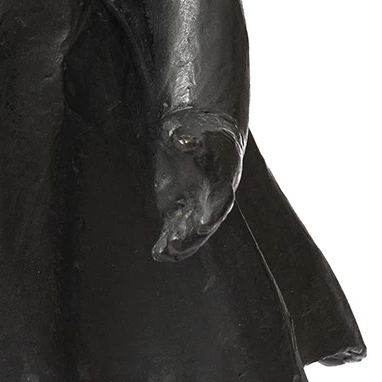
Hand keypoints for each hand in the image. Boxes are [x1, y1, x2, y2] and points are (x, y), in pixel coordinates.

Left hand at [152, 112, 243, 261]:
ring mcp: (198, 206)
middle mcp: (213, 196)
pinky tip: (158, 253)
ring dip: (181, 244)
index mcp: (223, 176)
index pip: (222, 198)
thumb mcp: (191, 128)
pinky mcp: (181, 210)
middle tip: (176, 246)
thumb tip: (183, 140)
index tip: (203, 227)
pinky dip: (169, 242)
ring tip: (164, 252)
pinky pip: (178, 230)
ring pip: (193, 231)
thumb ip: (186, 137)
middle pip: (207, 221)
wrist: (203, 135)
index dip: (213, 213)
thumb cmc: (199, 130)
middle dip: (193, 236)